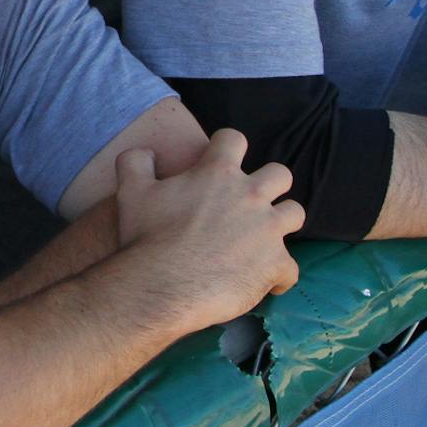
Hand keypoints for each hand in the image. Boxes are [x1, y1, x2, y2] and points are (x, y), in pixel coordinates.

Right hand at [113, 129, 303, 335]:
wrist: (162, 286)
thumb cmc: (146, 238)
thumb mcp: (130, 191)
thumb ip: (136, 162)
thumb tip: (145, 152)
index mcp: (218, 173)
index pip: (234, 139)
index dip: (227, 147)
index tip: (219, 161)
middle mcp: (250, 195)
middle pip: (280, 174)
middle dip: (269, 184)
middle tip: (249, 202)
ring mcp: (267, 230)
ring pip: (295, 213)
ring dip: (281, 223)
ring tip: (265, 238)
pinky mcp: (275, 264)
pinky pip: (291, 268)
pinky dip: (280, 275)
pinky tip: (267, 282)